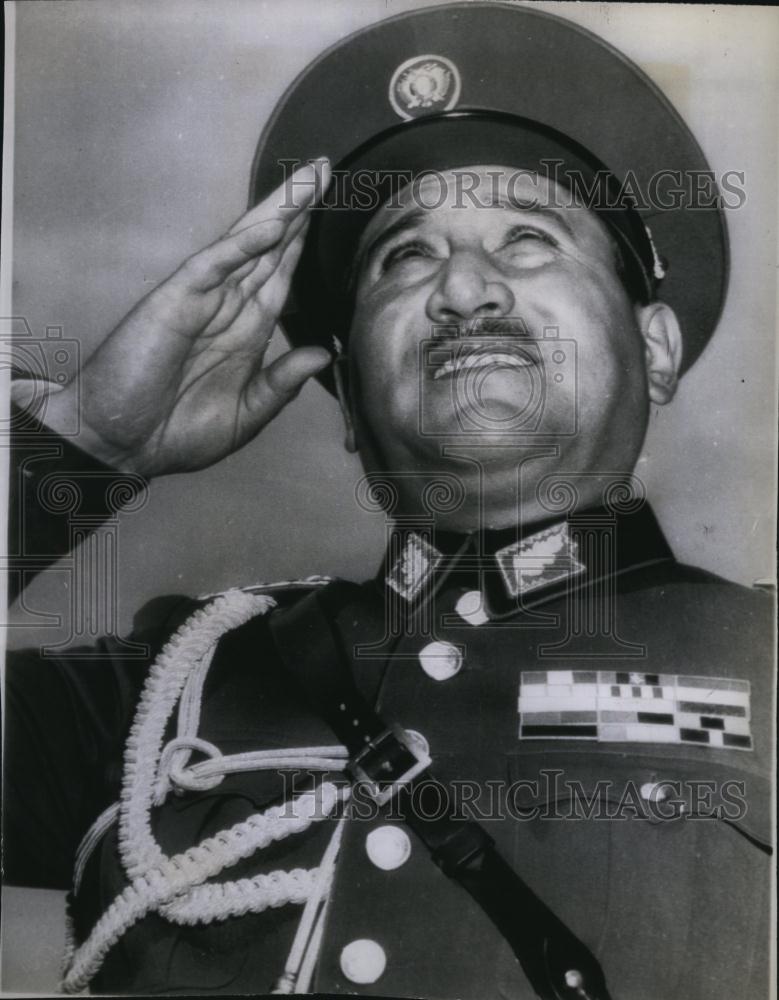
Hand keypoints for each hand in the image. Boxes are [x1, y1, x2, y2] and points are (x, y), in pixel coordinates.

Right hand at [42, 160, 331, 476]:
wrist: (120, 444)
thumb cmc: (174, 433)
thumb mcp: (245, 415)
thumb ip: (281, 384)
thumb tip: (322, 354)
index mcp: (245, 332)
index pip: (280, 276)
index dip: (302, 243)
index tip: (331, 210)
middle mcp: (226, 307)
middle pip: (268, 248)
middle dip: (298, 209)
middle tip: (326, 168)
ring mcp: (201, 299)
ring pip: (246, 244)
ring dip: (279, 211)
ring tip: (310, 178)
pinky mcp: (176, 301)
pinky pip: (214, 265)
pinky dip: (243, 245)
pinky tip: (273, 225)